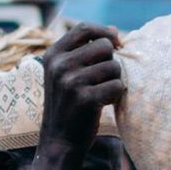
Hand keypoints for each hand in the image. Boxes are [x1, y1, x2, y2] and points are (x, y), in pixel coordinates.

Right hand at [28, 23, 125, 169]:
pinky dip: (116, 94)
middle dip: (111, 60)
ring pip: (113, 66)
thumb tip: (114, 30)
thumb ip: (85, 51)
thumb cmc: (69, 104)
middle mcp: (60, 65)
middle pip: (103, 46)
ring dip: (114, 79)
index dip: (105, 32)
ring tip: (102, 92)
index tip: (117, 42)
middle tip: (104, 77)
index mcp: (53, 55)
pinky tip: (104, 103)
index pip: (84, 28)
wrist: (59, 141)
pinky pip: (117, 85)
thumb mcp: (65, 73)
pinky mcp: (85, 99)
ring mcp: (71, 82)